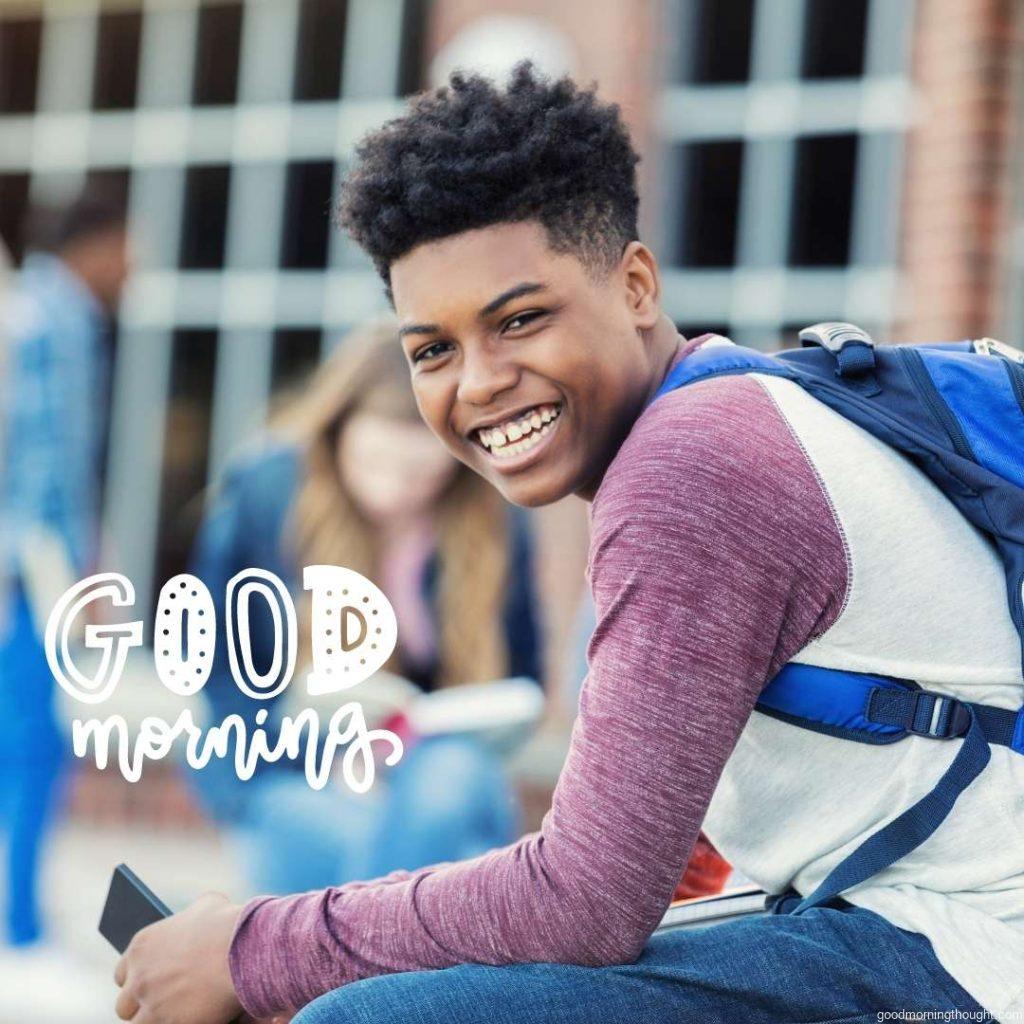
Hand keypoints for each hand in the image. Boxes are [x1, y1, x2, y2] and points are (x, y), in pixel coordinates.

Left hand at [114, 892, 243, 1023]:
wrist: (244, 950)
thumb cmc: (229, 924)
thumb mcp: (208, 905)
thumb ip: (194, 913)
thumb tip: (199, 917)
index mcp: (142, 946)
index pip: (122, 974)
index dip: (137, 980)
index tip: (151, 983)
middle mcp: (140, 977)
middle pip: (125, 1004)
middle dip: (142, 1005)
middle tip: (162, 1003)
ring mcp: (152, 1004)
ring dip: (156, 1020)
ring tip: (175, 1014)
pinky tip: (191, 1019)